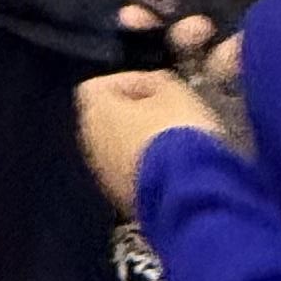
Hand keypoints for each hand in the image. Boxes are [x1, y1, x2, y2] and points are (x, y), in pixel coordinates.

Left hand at [76, 67, 221, 209]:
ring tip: (177, 143)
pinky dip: (148, 168)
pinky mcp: (122, 199)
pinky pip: (132, 174)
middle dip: (137, 114)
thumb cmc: (178, 135)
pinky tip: (176, 169)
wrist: (189, 192)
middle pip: (108, 119)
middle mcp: (91, 144)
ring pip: (119, 149)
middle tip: (168, 113)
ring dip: (143, 143)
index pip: (98, 87)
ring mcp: (104, 175)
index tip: (156, 88)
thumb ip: (158, 82)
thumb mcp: (177, 94)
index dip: (128, 83)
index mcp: (95, 111)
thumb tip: (154, 85)